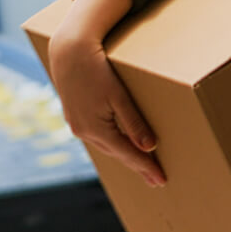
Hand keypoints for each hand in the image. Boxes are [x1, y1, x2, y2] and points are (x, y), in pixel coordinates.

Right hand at [48, 32, 164, 186]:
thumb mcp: (119, 96)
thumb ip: (134, 123)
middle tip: (156, 179)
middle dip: (137, 166)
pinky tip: (121, 144)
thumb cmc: (98, 70)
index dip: (146, 167)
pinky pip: (99, 136)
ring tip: (143, 165)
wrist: (69, 51)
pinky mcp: (76, 115)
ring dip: (125, 156)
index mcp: (95, 129)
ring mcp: (77, 124)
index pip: (127, 154)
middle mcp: (83, 131)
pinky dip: (114, 143)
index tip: (161, 180)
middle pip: (117, 153)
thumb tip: (149, 148)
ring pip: (107, 146)